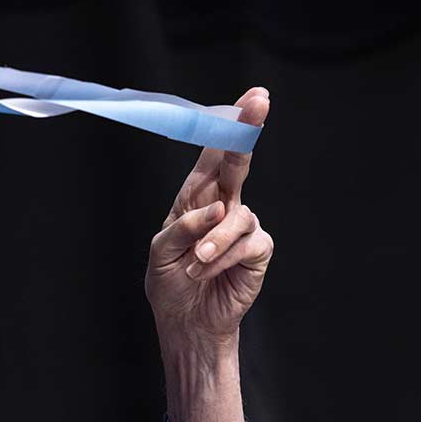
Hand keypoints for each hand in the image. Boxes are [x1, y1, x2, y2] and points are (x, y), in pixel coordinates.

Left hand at [145, 88, 272, 343]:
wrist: (186, 321)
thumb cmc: (170, 283)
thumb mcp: (161, 252)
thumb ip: (182, 226)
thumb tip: (216, 209)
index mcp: (195, 198)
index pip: (212, 157)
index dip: (228, 128)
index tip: (248, 99)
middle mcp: (223, 205)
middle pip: (237, 164)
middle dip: (247, 133)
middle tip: (259, 102)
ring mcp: (242, 226)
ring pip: (235, 217)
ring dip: (210, 243)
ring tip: (193, 264)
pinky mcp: (256, 250)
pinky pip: (244, 244)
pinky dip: (220, 260)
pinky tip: (205, 272)